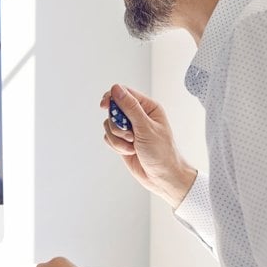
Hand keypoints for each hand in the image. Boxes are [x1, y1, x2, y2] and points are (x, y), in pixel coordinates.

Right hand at [101, 84, 196, 207]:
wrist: (162, 178)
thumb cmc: (162, 152)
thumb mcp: (145, 127)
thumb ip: (130, 107)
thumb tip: (116, 89)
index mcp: (148, 108)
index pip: (125, 93)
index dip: (112, 97)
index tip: (104, 105)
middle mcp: (138, 116)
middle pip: (114, 109)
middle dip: (117, 124)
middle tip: (129, 135)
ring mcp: (130, 129)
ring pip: (109, 125)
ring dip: (118, 138)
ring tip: (132, 146)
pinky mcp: (123, 141)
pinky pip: (109, 137)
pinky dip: (116, 146)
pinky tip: (130, 151)